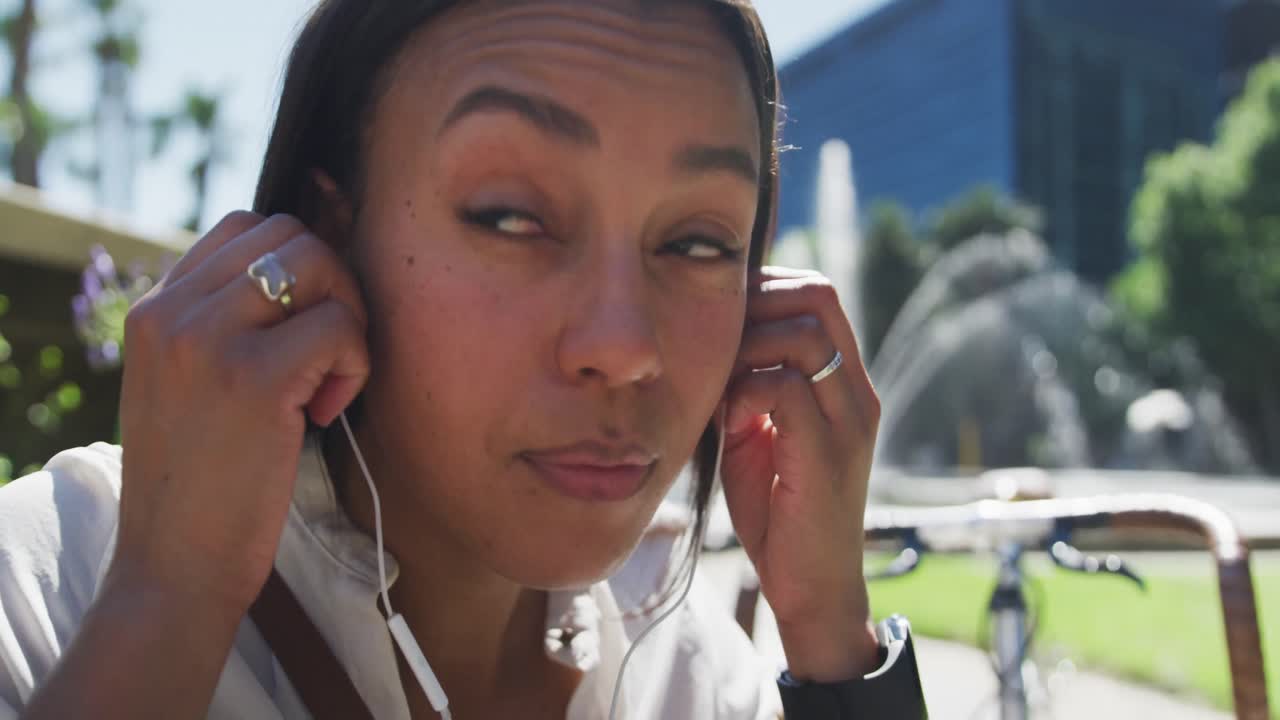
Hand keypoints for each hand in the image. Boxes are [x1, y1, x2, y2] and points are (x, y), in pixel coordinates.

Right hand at [112, 212, 369, 616]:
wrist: (174, 565)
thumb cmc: (203, 482)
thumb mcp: (192, 384)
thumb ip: (227, 325)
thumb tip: (313, 271)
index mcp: (156, 309)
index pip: (246, 226)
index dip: (302, 265)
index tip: (309, 328)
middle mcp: (173, 312)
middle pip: (290, 233)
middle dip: (333, 285)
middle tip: (330, 354)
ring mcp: (208, 339)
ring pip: (318, 263)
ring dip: (347, 318)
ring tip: (328, 381)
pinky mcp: (254, 377)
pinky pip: (340, 326)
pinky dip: (355, 365)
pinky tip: (325, 412)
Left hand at [719, 266, 879, 681]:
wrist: (812, 587)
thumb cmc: (778, 513)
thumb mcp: (757, 434)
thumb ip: (746, 386)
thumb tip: (707, 341)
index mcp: (842, 382)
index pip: (817, 295)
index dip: (764, 290)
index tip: (718, 319)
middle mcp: (855, 392)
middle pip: (818, 297)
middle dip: (756, 303)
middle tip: (715, 340)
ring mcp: (848, 420)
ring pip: (804, 335)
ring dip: (748, 348)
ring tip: (722, 385)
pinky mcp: (828, 453)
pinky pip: (787, 388)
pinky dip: (746, 392)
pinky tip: (729, 422)